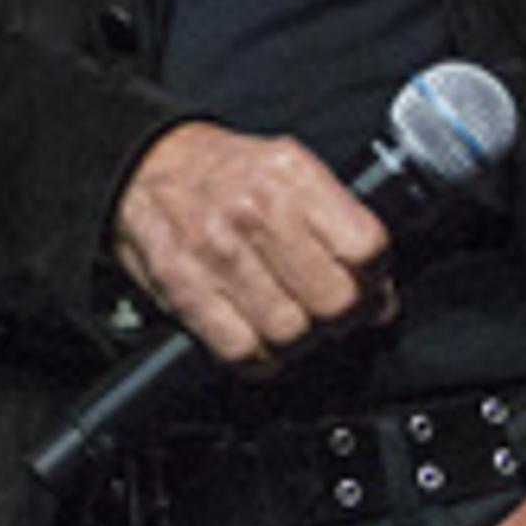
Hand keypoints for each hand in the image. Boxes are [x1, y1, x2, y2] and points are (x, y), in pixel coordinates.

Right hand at [110, 120, 392, 371]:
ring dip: (300, 341)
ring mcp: (217, 253)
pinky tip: (260, 339)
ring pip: (291, 333)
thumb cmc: (224, 173)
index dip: (376, 280)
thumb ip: (337, 220)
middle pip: (334, 300)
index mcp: (291, 176)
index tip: (369, 288)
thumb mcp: (288, 168)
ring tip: (294, 323)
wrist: (146, 166)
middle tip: (333, 313)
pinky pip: (242, 351)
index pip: (365, 248)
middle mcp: (255, 212)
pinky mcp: (185, 289)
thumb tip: (378, 289)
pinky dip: (259, 359)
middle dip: (342, 318)